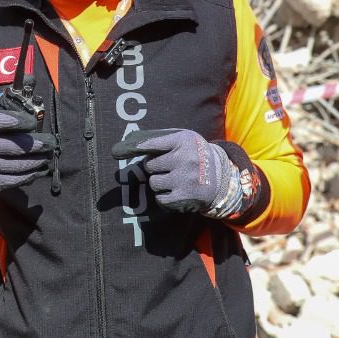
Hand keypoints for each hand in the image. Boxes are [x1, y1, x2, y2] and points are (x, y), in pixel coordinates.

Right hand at [0, 96, 52, 193]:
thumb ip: (3, 106)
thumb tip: (29, 96)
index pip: (0, 121)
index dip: (20, 121)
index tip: (34, 122)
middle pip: (13, 146)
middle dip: (37, 145)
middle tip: (51, 143)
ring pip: (16, 166)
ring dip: (37, 161)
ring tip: (48, 156)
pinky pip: (13, 180)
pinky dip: (29, 175)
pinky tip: (39, 170)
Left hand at [112, 128, 243, 217]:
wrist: (222, 178)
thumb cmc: (195, 155)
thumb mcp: (185, 139)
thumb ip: (162, 139)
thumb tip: (130, 144)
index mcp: (183, 141)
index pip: (152, 144)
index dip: (134, 148)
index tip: (116, 151)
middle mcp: (184, 159)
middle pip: (149, 165)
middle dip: (154, 167)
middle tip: (168, 167)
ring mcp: (184, 179)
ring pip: (153, 183)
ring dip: (159, 182)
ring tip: (174, 179)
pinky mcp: (184, 197)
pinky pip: (160, 198)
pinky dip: (164, 197)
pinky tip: (177, 191)